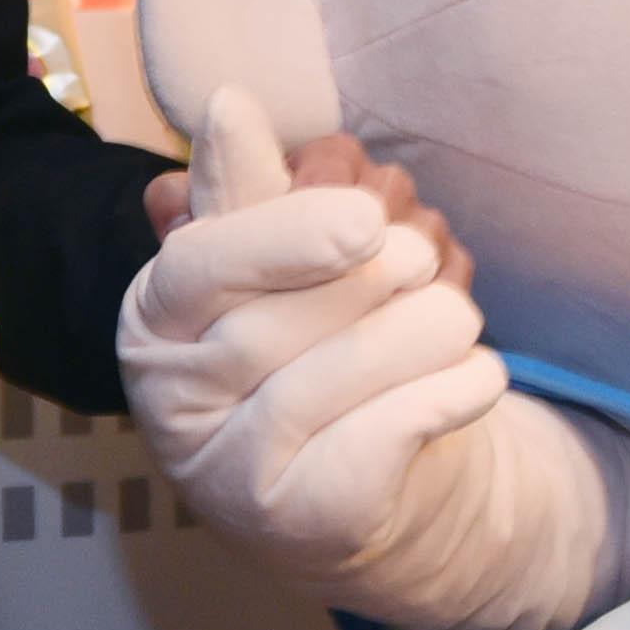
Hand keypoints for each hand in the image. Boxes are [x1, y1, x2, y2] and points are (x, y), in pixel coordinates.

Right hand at [123, 92, 629, 629]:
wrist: (334, 499)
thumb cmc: (298, 357)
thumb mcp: (267, 271)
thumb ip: (250, 197)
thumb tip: (228, 105)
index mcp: (153, 324)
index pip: (196, 270)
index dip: (281, 238)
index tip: (366, 217)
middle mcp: (173, 406)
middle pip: (274, 326)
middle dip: (373, 282)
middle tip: (424, 256)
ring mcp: (229, 476)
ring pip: (334, 381)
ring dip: (422, 333)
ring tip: (458, 319)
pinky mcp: (302, 524)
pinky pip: (384, 441)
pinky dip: (447, 395)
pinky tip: (476, 375)